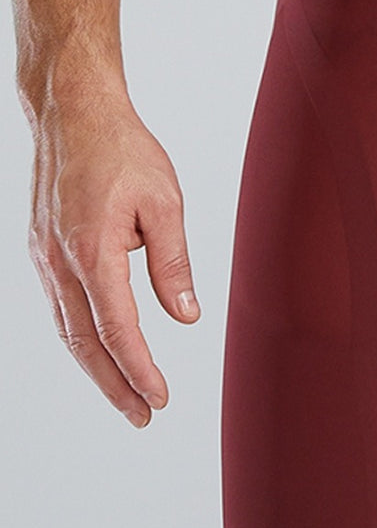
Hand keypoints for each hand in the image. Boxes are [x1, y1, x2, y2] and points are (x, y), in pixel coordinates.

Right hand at [27, 88, 200, 427]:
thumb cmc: (122, 149)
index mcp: (92, 251)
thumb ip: (173, 264)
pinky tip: (100, 350)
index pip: (117, 329)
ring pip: (67, 329)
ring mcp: (43, 257)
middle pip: (85, 342)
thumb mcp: (164, 203)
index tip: (159, 399)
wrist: (71, 111)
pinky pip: (60, 306)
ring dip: (96, 366)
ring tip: (126, 395)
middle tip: (142, 416)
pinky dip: (80, 336)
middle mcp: (59, 262)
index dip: (139, 369)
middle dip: (114, 384)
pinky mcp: (40, 249)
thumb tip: (185, 316)